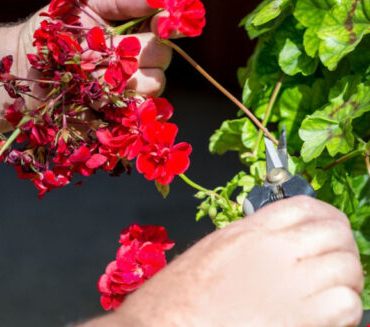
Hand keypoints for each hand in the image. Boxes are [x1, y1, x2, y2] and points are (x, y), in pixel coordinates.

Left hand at [0, 0, 171, 132]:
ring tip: (89, 71)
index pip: (168, 25)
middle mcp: (137, 59)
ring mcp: (129, 88)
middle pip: (163, 56)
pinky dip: (115, 103)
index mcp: (135, 28)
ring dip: (122, 78)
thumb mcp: (84, 2)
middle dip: (138, 50)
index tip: (164, 22)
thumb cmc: (53, 28)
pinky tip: (93, 96)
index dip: (172, 23)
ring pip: (154, 85)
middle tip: (104, 48)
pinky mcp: (116, 114)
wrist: (23, 66)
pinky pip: (134, 112)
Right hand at [85, 196, 363, 326]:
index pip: (307, 208)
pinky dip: (345, 310)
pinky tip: (325, 317)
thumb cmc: (176, 300)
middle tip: (333, 268)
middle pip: (335, 233)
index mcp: (249, 232)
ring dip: (344, 282)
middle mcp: (275, 251)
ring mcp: (293, 284)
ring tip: (329, 296)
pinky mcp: (305, 318)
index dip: (326, 219)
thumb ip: (250, 242)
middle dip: (340, 250)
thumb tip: (282, 243)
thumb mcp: (211, 253)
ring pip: (347, 268)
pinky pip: (348, 304)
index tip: (328, 233)